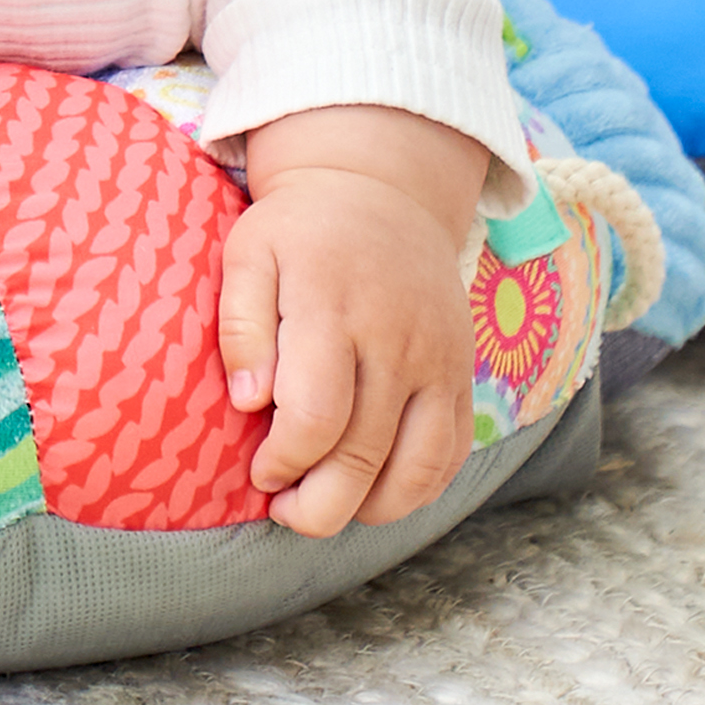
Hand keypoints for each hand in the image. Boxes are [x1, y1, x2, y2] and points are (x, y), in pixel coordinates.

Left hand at [219, 107, 491, 538]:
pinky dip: (419, 490)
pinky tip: (375, 496)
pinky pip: (453, 453)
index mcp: (332, 309)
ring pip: (418, 466)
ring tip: (326, 509)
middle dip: (319, 504)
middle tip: (284, 511)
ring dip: (371, 509)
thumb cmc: (298, 233)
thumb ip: (242, 325)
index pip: (315, 415)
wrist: (382, 193)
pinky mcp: (462, 375)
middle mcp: (395, 341)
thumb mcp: (247, 255)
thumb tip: (248, 400)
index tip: (259, 472)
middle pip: (365, 454)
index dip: (284, 461)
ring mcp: (438, 361)